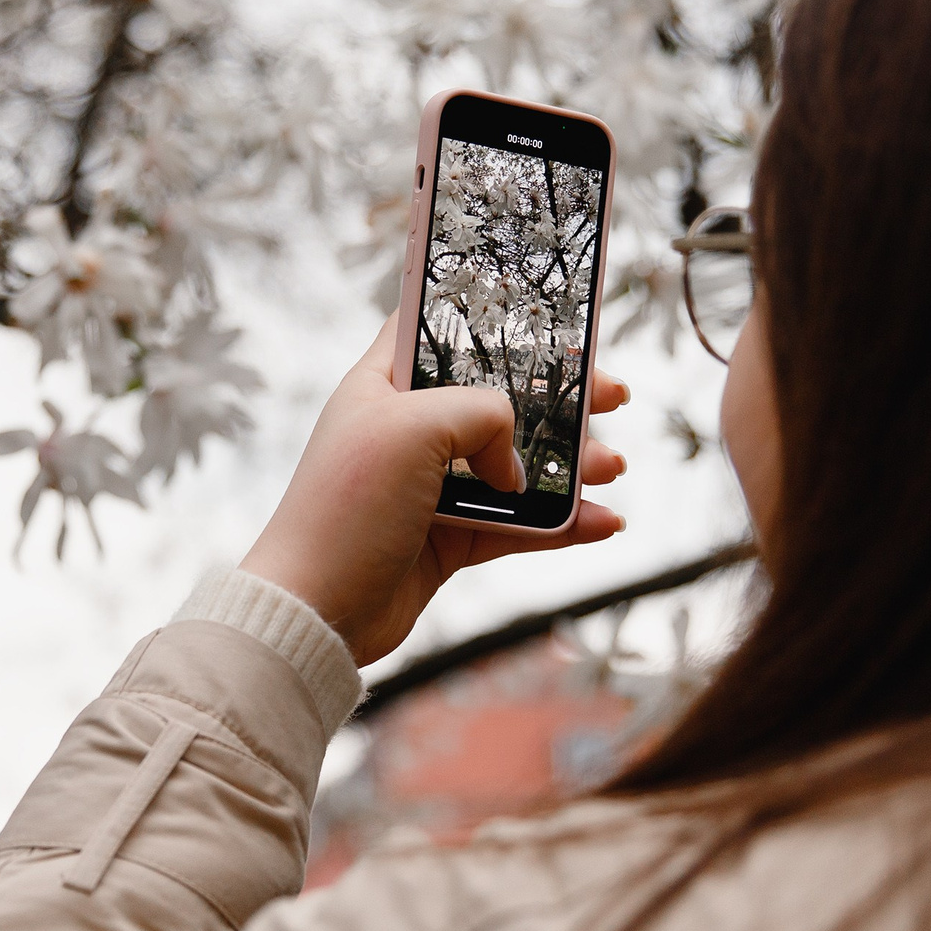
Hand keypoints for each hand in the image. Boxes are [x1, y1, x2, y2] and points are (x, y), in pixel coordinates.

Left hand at [240, 312, 628, 664]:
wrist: (315, 611)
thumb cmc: (346, 507)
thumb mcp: (414, 427)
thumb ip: (482, 415)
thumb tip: (513, 463)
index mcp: (385, 384)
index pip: (442, 330)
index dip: (495, 320)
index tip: (554, 322)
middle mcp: (408, 429)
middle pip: (499, 399)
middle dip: (560, 400)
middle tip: (614, 398)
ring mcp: (430, 487)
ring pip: (517, 465)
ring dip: (571, 465)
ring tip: (613, 469)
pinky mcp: (448, 540)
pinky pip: (518, 524)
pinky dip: (562, 524)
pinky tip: (602, 522)